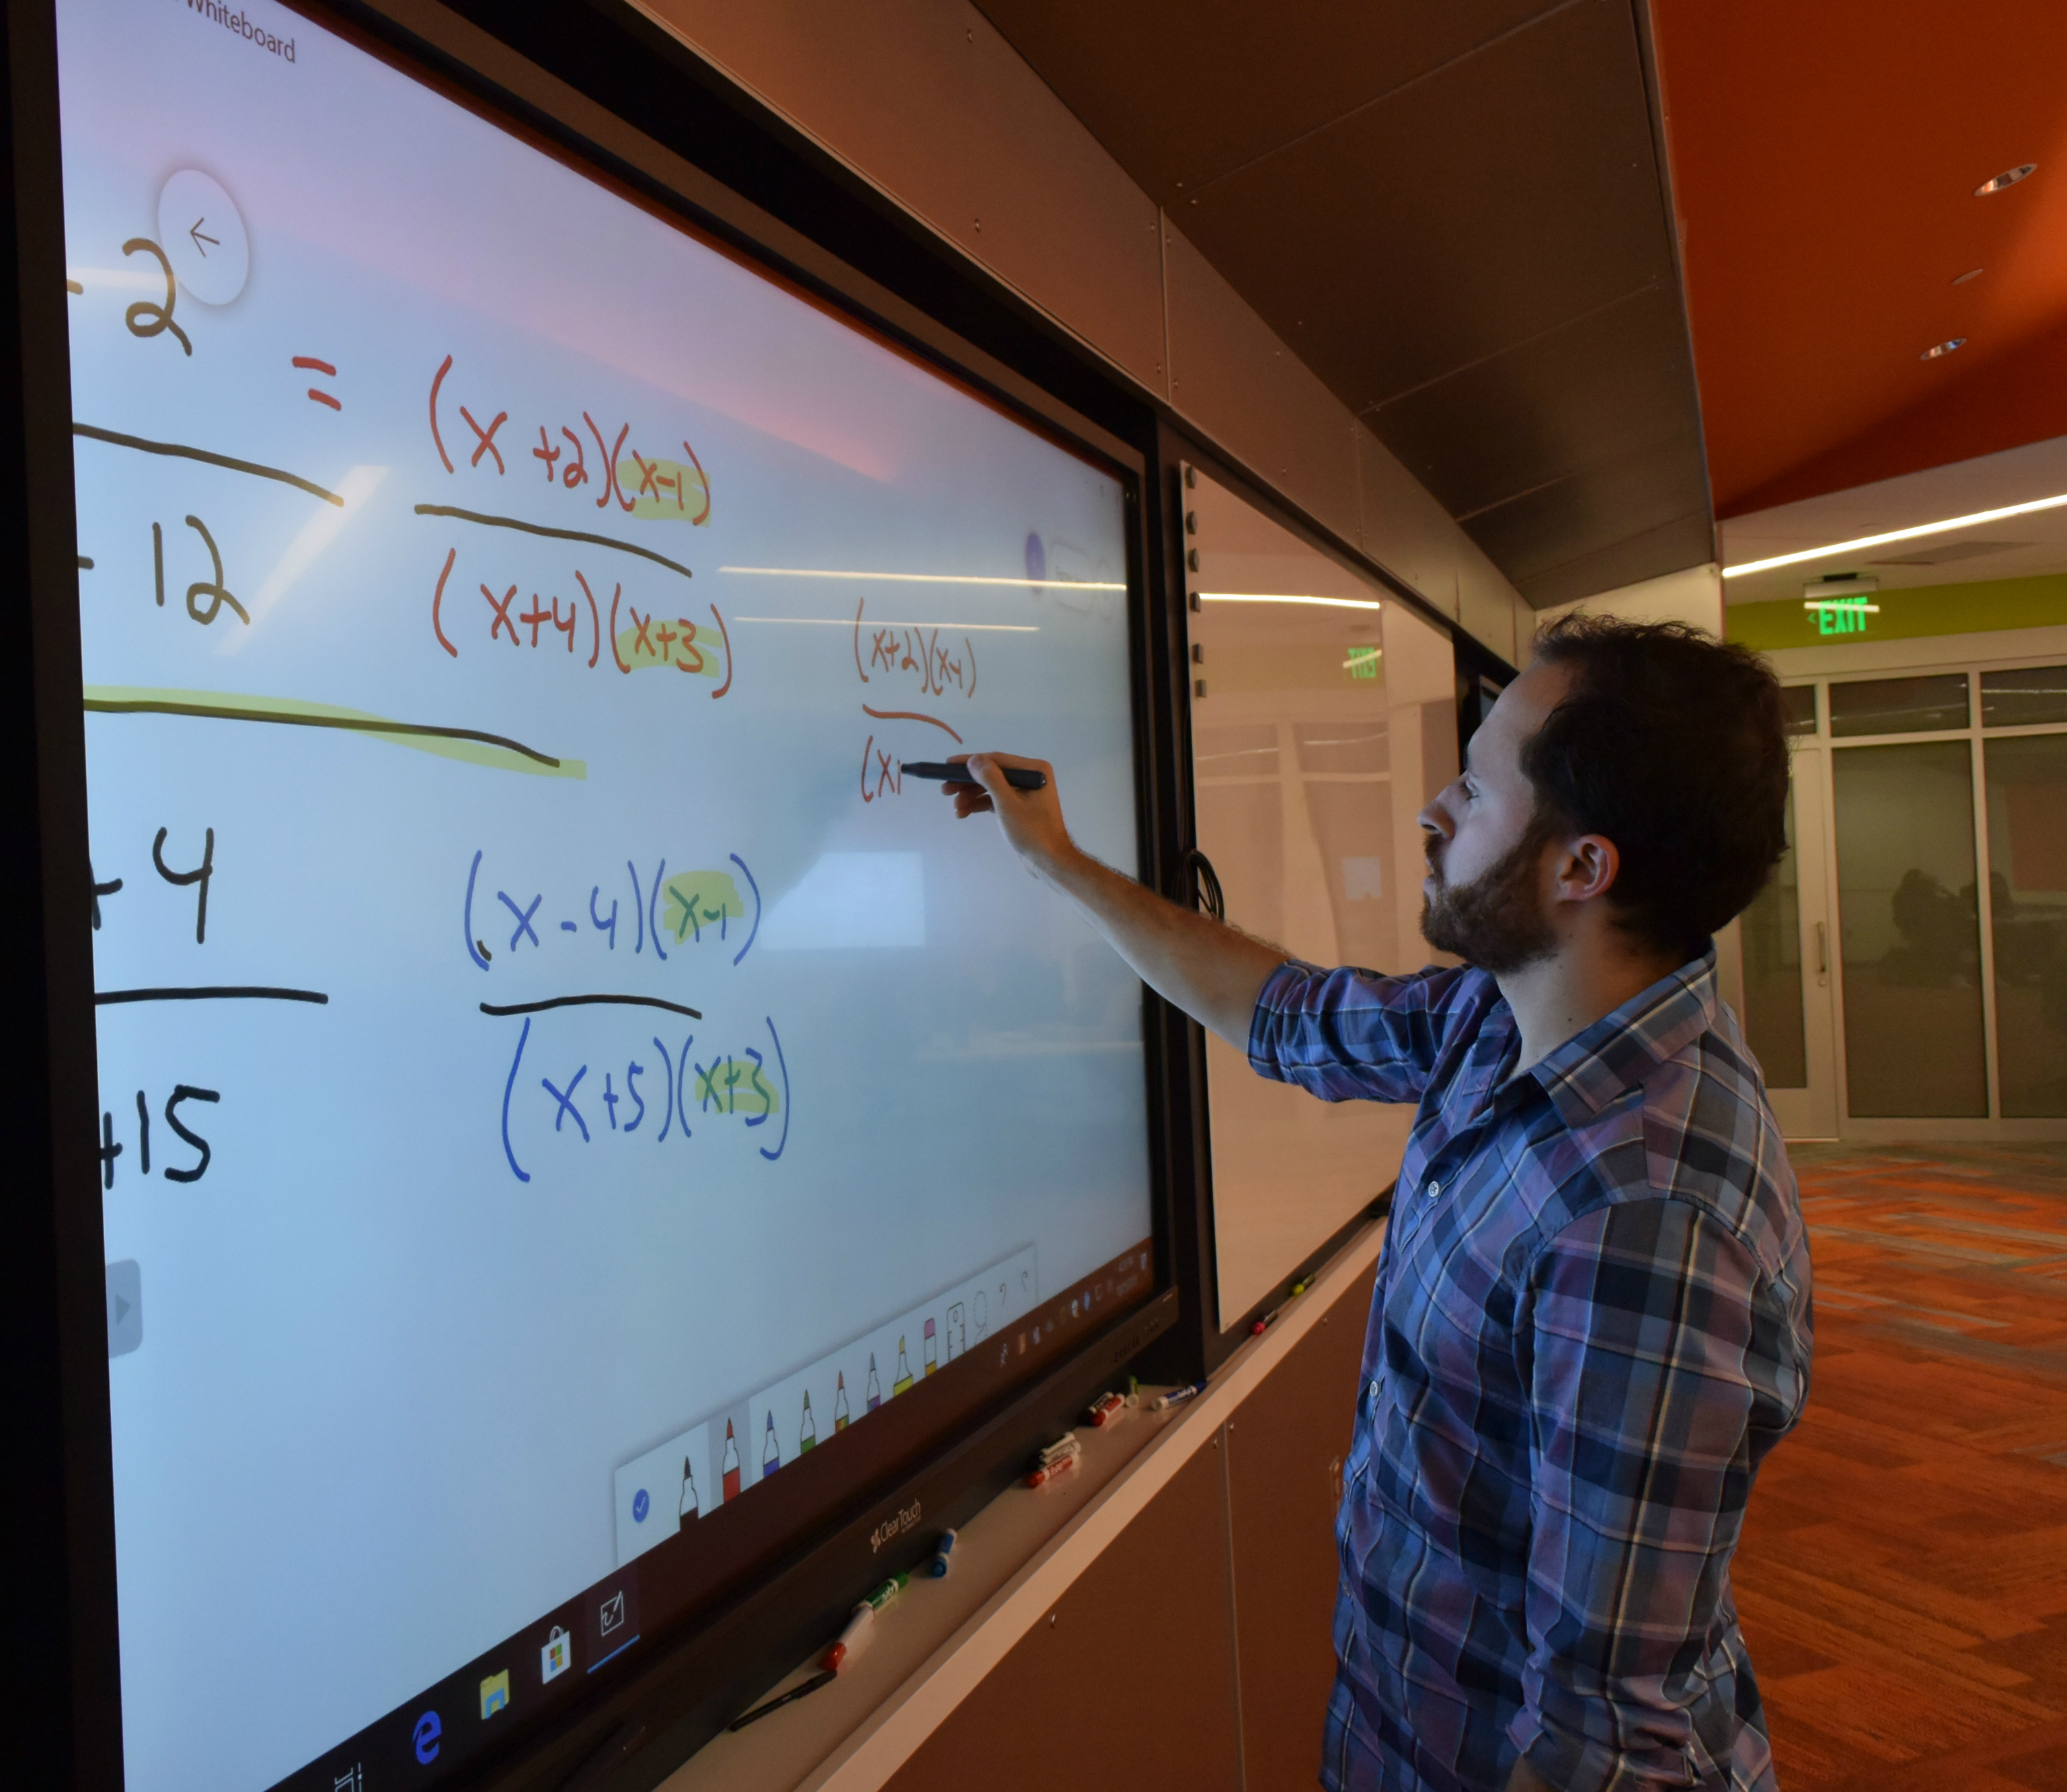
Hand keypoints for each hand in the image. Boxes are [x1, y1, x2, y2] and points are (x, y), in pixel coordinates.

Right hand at [945, 752, 1074, 880]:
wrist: (1047, 860)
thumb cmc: (1032, 831)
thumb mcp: (1007, 803)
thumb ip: (990, 779)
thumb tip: (974, 760)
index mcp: (1034, 770)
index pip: (996, 760)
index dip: (970, 762)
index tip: (948, 765)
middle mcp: (1030, 777)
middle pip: (992, 774)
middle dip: (967, 783)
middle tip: (945, 790)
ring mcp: (1024, 792)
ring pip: (991, 788)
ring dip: (971, 796)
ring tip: (956, 807)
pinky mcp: (1019, 807)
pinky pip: (995, 800)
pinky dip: (979, 805)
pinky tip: (963, 813)